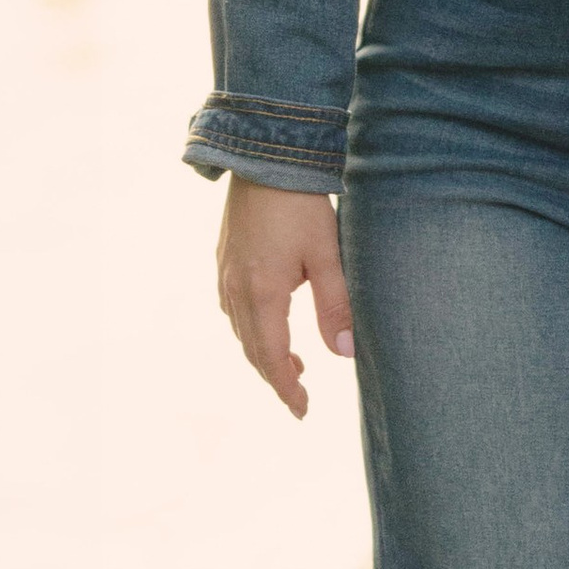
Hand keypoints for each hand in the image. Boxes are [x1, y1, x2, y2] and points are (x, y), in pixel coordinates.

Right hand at [217, 178, 352, 419]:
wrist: (263, 157)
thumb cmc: (301, 204)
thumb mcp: (327, 256)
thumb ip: (335, 306)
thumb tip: (345, 355)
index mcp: (263, 294)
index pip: (273, 358)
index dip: (287, 389)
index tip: (302, 411)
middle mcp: (236, 289)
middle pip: (252, 350)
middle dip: (275, 377)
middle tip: (299, 396)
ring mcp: (225, 273)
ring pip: (240, 330)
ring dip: (262, 353)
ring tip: (293, 365)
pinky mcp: (224, 258)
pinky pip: (231, 308)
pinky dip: (250, 328)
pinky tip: (266, 323)